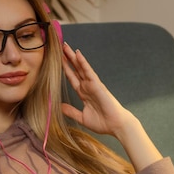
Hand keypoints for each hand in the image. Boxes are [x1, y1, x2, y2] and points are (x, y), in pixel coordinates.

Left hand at [60, 42, 162, 171]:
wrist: (115, 126)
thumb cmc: (102, 123)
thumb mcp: (82, 117)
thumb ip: (71, 111)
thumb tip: (59, 106)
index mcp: (83, 93)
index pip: (72, 78)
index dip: (65, 69)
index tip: (58, 60)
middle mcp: (87, 87)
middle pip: (75, 70)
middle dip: (68, 59)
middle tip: (60, 47)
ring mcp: (92, 85)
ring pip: (81, 68)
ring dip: (73, 57)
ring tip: (66, 46)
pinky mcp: (98, 85)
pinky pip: (89, 72)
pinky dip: (83, 63)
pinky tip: (78, 54)